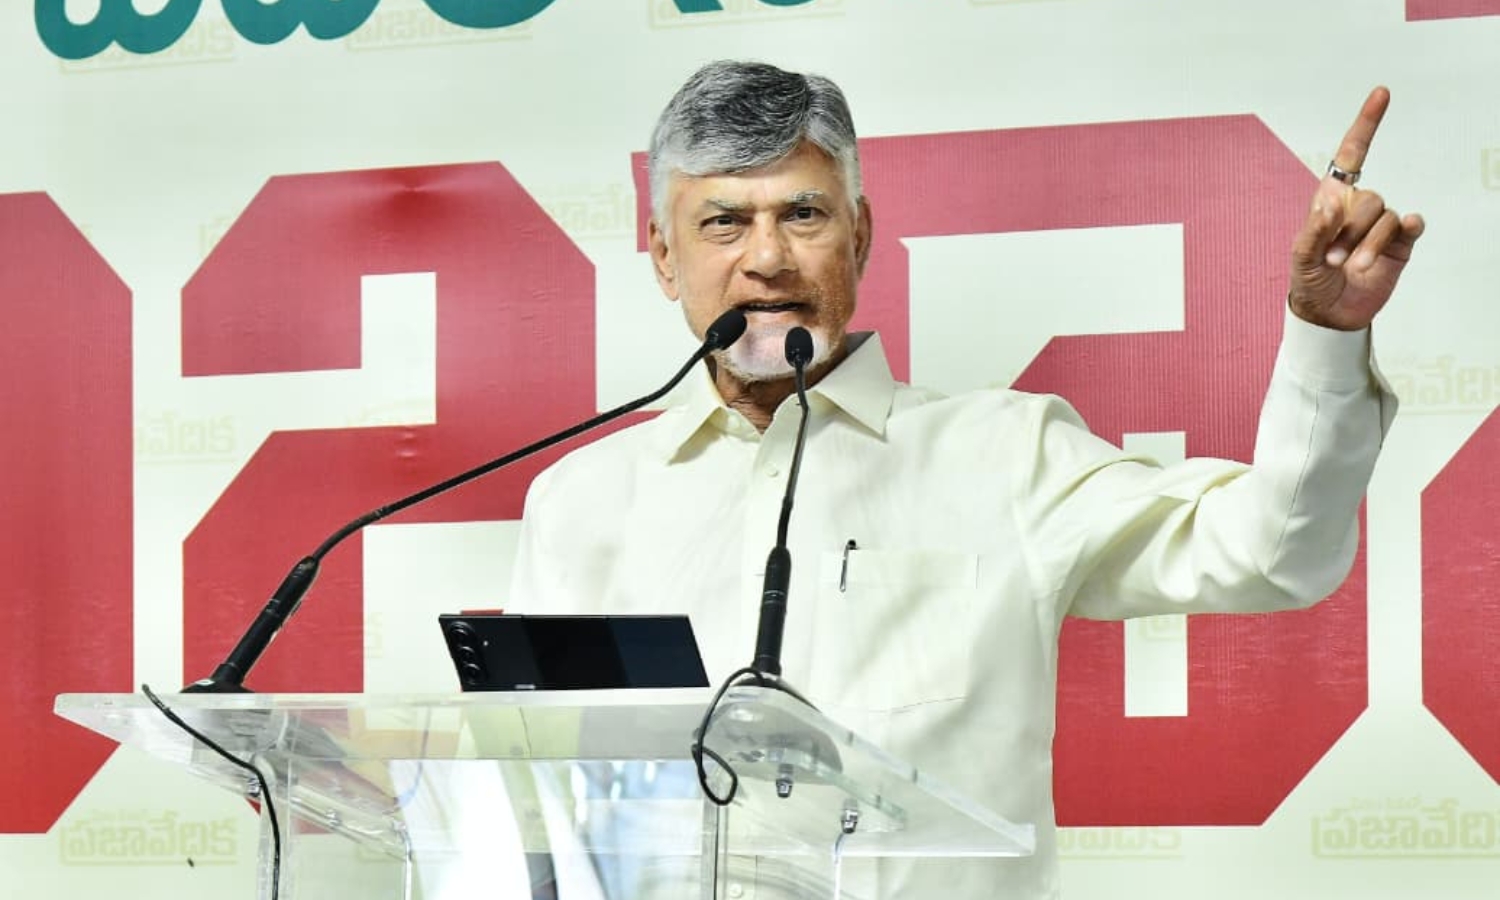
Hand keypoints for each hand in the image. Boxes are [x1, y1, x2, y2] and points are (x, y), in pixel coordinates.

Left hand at [1287, 86, 1424, 330]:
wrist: (1331, 313)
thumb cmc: (1310, 280)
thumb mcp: (1300, 257)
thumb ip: (1313, 230)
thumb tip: (1331, 205)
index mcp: (1331, 201)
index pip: (1351, 155)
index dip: (1366, 124)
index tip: (1382, 93)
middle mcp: (1358, 208)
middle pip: (1369, 197)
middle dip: (1350, 229)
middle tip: (1334, 257)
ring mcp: (1380, 225)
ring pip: (1385, 215)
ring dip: (1367, 243)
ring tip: (1351, 265)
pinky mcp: (1400, 243)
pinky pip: (1409, 225)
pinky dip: (1406, 229)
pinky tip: (1403, 234)